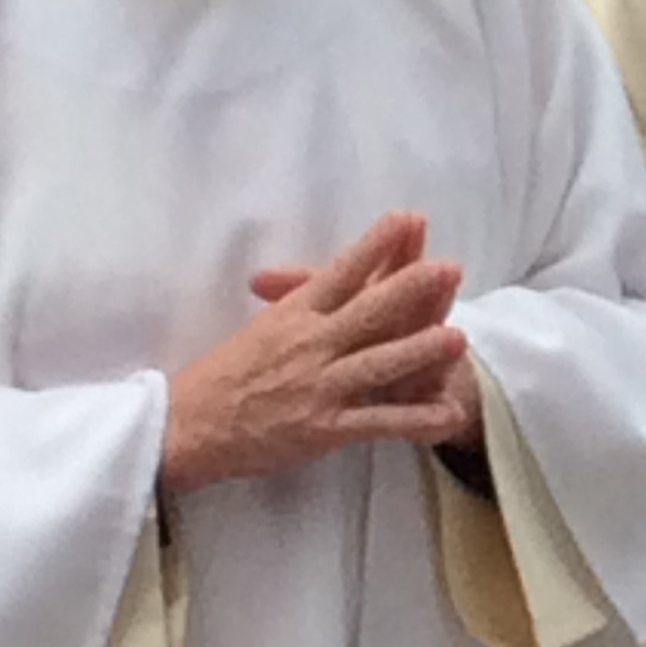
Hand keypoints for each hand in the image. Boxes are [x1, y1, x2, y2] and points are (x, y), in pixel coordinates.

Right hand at [160, 211, 474, 494]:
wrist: (186, 427)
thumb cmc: (222, 376)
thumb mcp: (261, 327)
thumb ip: (295, 301)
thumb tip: (321, 270)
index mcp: (294, 314)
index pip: (340, 273)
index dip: (375, 246)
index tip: (407, 218)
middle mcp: (310, 344)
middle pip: (368, 311)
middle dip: (411, 289)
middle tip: (449, 267)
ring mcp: (318, 386)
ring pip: (378, 364)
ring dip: (420, 351)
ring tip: (460, 339)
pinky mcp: (323, 428)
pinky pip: (377, 422)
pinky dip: (414, 421)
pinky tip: (447, 416)